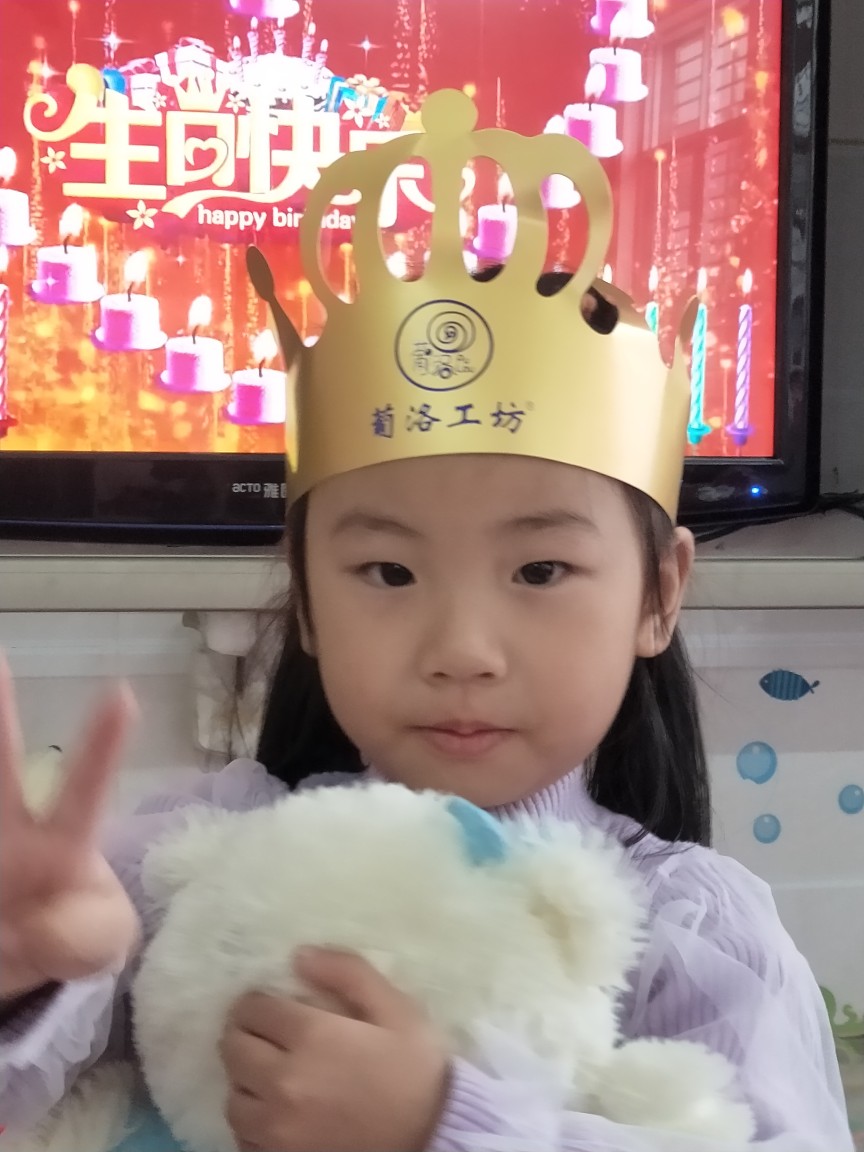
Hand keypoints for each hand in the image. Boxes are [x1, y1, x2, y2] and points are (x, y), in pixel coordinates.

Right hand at [0, 654, 140, 998]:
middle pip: (1, 770)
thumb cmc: (64, 925)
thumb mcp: (98, 938)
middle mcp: (6, 833)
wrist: (12, 959)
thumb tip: (41, 929)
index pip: (85, 793)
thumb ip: (89, 935)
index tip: (123, 693)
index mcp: (59, 845)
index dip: (103, 748)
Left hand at [221, 948, 449, 1151]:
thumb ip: (348, 973)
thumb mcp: (396, 1009)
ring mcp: (277, 1129)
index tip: (271, 1004)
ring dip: (246, 1079)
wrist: (434, 1139)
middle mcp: (283, 1082)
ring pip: (233, 1096)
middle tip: (266, 1033)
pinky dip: (253, 1119)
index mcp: (311, 1037)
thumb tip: (301, 956)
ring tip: (270, 1072)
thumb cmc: (416, 1070)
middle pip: (233, 1049)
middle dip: (246, 1033)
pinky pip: (243, 1135)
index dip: (258, 1001)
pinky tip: (277, 1110)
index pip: (253, 1009)